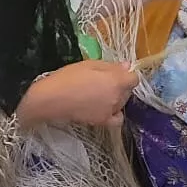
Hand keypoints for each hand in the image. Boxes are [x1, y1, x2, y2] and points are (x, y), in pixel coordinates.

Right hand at [16, 60, 138, 127]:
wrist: (52, 99)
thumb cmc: (68, 77)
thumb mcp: (89, 64)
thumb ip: (111, 66)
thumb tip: (127, 66)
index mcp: (116, 81)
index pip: (134, 78)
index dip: (126, 74)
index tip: (116, 72)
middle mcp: (118, 98)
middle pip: (128, 90)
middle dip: (120, 84)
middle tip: (102, 80)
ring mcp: (111, 111)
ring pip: (122, 102)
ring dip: (116, 96)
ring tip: (98, 93)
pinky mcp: (103, 122)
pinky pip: (117, 118)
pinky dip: (114, 113)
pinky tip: (104, 108)